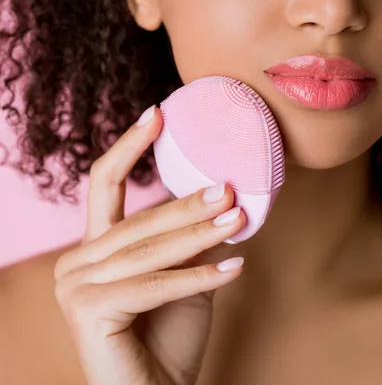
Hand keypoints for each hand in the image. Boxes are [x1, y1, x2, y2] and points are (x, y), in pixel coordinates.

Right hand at [54, 106, 245, 384]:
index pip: (104, 184)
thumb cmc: (169, 336)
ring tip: (239, 218)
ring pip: (148, 249)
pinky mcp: (89, 311)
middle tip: (230, 188)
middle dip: (187, 204)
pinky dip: (199, 278)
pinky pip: (156, 285)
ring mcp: (75, 287)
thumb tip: (222, 196)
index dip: (128, 145)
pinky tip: (235, 268)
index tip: (157, 113)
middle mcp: (76, 262)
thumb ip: (188, 240)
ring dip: (199, 235)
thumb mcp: (183, 276)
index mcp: (94, 248)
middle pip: (138, 219)